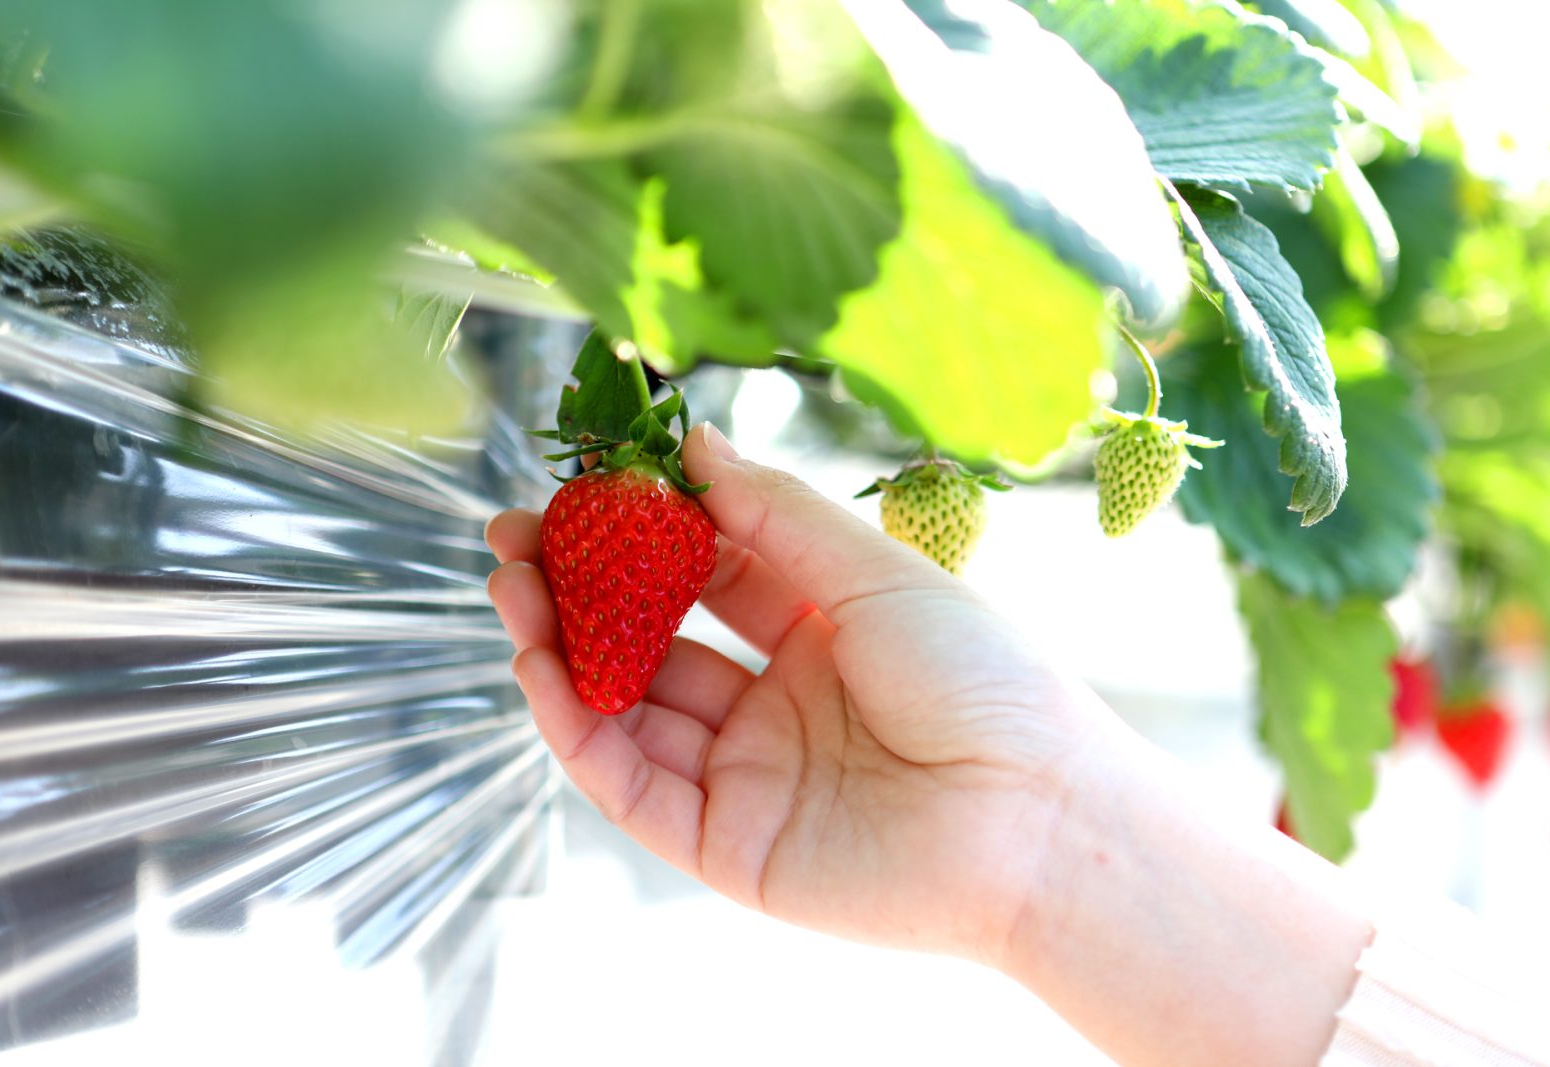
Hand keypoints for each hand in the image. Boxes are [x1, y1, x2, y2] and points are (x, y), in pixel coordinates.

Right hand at [486, 423, 1109, 964]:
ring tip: (511, 591)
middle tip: (513, 539)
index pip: (706, 574)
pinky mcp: (727, 845)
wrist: (1038, 819)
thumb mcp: (872, 572)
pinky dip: (579, 732)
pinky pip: (632, 787)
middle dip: (578, 589)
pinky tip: (542, 671)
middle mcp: (777, 703)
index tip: (577, 488)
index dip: (638, 533)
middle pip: (652, 640)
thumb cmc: (984, 682)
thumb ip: (774, 512)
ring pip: (628, 711)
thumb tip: (694, 440)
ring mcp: (749, 774)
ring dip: (561, 652)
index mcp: (821, 633)